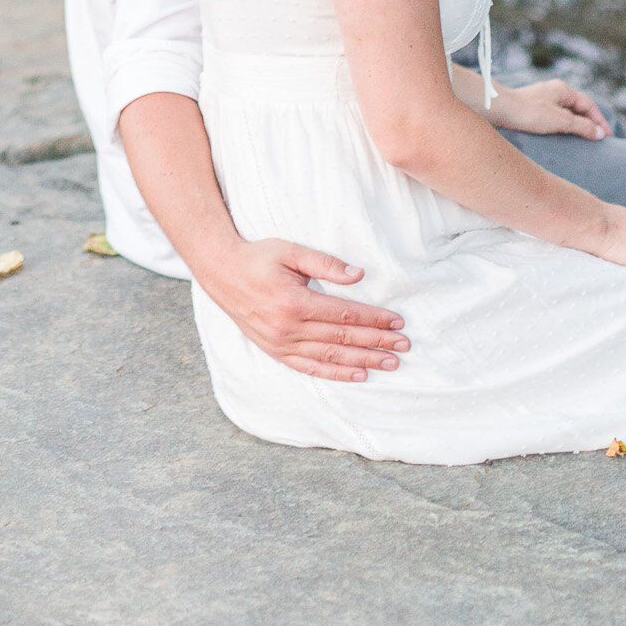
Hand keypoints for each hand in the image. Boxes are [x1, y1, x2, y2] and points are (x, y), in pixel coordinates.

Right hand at [201, 239, 407, 380]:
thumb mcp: (291, 250)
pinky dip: (335, 374)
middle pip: (342, 339)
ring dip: (363, 361)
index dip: (373, 319)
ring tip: (389, 363)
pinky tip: (358, 375)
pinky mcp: (276, 351)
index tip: (397, 321)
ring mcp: (281, 344)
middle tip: (404, 345)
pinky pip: (310, 368)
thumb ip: (325, 263)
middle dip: (376, 342)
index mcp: (295, 302)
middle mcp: (289, 328)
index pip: (344, 315)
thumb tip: (358, 274)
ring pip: (330, 358)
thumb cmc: (258, 257)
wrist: (221, 273)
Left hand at [494, 77, 611, 139]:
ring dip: (575, 125)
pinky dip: (562, 126)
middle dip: (589, 122)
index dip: (599, 120)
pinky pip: (553, 117)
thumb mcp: (561, 120)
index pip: (588, 105)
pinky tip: (560, 137)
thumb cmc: (529, 113)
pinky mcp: (531, 109)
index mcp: (563, 89)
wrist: (498, 110)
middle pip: (577, 108)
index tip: (607, 136)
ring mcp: (542, 99)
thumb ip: (582, 126)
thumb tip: (600, 133)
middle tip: (597, 139)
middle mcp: (553, 91)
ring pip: (565, 113)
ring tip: (582, 141)